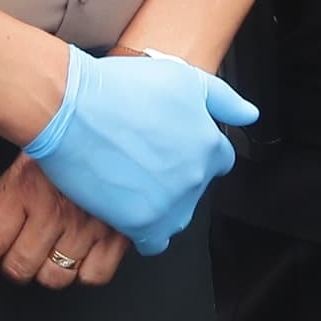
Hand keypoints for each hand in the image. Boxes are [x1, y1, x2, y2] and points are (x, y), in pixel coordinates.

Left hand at [0, 155, 124, 296]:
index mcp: (26, 191)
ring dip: (48, 270)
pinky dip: (85, 272)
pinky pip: (92, 277)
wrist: (111, 135)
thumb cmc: (64, 150)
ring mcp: (87, 226)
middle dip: (14, 265)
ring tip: (54, 248)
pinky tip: (82, 252)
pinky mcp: (116, 235)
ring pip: (54, 278)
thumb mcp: (20, 169)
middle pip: (20, 267)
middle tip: (22, 250)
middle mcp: (55, 211)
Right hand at [24, 47, 253, 254]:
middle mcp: (196, 175)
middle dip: (175, 177)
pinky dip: (144, 231)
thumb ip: (222, 98)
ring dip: (162, 206)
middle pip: (195, 188)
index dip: (193, 150)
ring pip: (178, 217)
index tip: (170, 146)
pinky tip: (127, 211)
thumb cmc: (118, 88)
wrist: (71, 108)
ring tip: (132, 183)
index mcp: (209, 142)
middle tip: (143, 160)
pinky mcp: (142, 223)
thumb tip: (250, 116)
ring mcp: (171, 202)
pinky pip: (154, 242)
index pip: (218, 159)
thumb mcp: (181, 78)